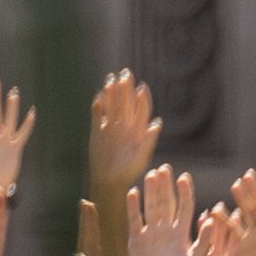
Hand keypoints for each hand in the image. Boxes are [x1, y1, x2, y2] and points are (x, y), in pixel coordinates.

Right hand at [88, 70, 159, 194]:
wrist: (108, 181)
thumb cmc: (128, 172)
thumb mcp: (141, 158)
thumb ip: (149, 141)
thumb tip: (158, 123)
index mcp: (137, 130)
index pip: (141, 109)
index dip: (141, 99)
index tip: (141, 88)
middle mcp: (125, 125)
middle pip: (126, 103)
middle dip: (126, 89)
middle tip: (125, 74)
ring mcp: (111, 127)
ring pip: (111, 105)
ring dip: (111, 93)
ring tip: (110, 80)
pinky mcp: (98, 130)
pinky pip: (98, 114)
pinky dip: (98, 106)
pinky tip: (99, 96)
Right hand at [121, 166, 198, 255]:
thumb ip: (204, 241)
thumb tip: (211, 219)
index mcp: (181, 233)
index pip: (184, 207)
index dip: (184, 192)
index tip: (184, 178)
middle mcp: (166, 230)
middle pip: (166, 202)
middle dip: (166, 185)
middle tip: (165, 168)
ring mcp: (150, 233)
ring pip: (151, 206)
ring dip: (151, 191)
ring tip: (151, 175)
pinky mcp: (135, 239)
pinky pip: (134, 219)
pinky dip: (132, 206)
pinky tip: (133, 192)